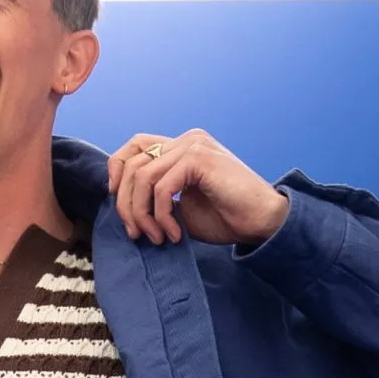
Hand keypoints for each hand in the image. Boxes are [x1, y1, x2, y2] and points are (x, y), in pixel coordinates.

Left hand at [107, 129, 288, 245]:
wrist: (262, 222)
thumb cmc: (226, 217)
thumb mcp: (180, 206)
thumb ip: (155, 197)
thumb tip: (123, 204)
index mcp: (182, 147)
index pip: (135, 146)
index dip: (117, 169)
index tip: (115, 198)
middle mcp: (186, 140)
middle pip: (132, 163)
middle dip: (126, 203)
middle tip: (136, 233)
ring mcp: (193, 146)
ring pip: (142, 177)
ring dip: (142, 213)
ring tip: (156, 237)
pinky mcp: (199, 159)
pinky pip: (161, 188)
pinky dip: (161, 215)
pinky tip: (174, 233)